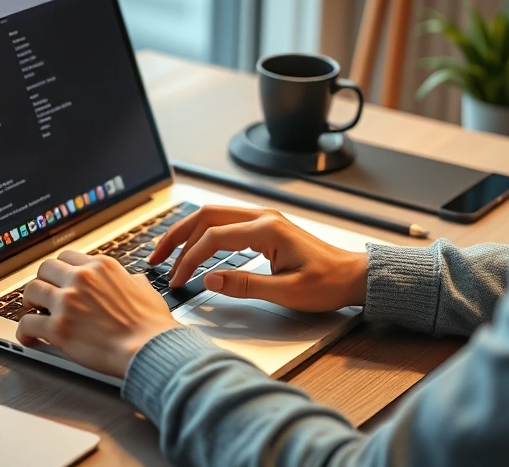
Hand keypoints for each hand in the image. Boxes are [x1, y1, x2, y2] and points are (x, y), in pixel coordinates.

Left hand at [16, 250, 180, 377]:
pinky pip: (27, 323)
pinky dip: (24, 331)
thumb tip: (131, 280)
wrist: (149, 348)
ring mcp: (68, 302)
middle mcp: (82, 279)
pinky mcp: (59, 327)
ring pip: (31, 291)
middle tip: (44, 295)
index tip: (59, 280)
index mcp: (102, 267)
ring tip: (35, 312)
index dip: (61, 271)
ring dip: (31, 303)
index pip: (67, 257)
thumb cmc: (151, 325)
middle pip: (45, 269)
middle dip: (43, 282)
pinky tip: (28, 336)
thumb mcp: (146, 290)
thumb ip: (132, 281)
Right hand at [147, 206, 368, 311]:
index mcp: (267, 230)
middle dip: (177, 237)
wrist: (353, 276)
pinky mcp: (265, 228)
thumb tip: (208, 280)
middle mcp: (263, 218)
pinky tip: (195, 250)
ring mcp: (264, 220)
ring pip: (213, 217)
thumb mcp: (286, 292)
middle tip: (155, 259)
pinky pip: (226, 224)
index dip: (190, 259)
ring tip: (168, 254)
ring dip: (188, 234)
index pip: (214, 238)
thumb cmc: (327, 284)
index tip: (177, 280)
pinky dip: (204, 235)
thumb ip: (245, 285)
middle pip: (206, 216)